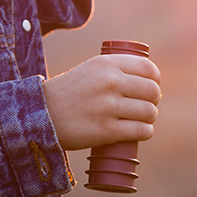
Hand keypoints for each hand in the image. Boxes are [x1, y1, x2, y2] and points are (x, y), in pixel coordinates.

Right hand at [42, 53, 159, 150]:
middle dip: (153, 100)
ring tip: (141, 119)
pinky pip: (142, 130)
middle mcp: (110, 82)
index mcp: (107, 64)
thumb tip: (148, 79)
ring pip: (150, 112)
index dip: (154, 80)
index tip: (150, 87)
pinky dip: (145, 132)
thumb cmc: (70, 92)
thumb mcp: (91, 69)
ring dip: (149, 118)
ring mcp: (109, 106)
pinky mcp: (107, 130)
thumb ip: (116, 69)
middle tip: (145, 105)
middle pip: (152, 91)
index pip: (148, 69)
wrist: (41, 115)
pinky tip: (140, 131)